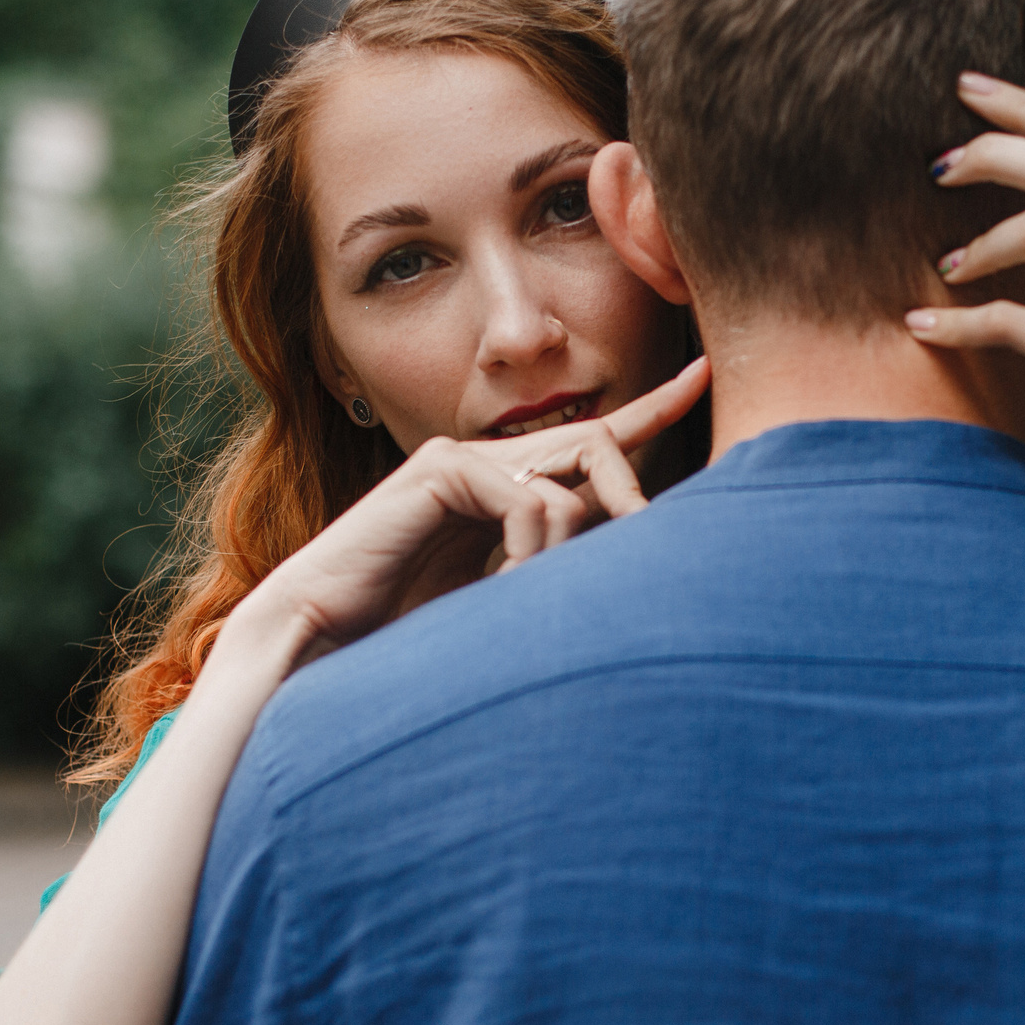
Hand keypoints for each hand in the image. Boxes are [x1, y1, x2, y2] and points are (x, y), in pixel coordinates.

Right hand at [230, 356, 710, 662]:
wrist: (322, 645)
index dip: (649, 411)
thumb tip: (632, 565)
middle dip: (636, 493)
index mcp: (504, 494)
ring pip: (571, 480)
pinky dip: (535, 553)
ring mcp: (461, 461)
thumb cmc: (406, 639)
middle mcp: (487, 464)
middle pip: (595, 447)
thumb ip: (555, 572)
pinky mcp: (441, 469)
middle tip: (658, 542)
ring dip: (572, 552)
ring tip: (536, 602)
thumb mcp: (505, 604)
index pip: (589, 443)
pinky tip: (510, 591)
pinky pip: (531, 499)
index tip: (703, 378)